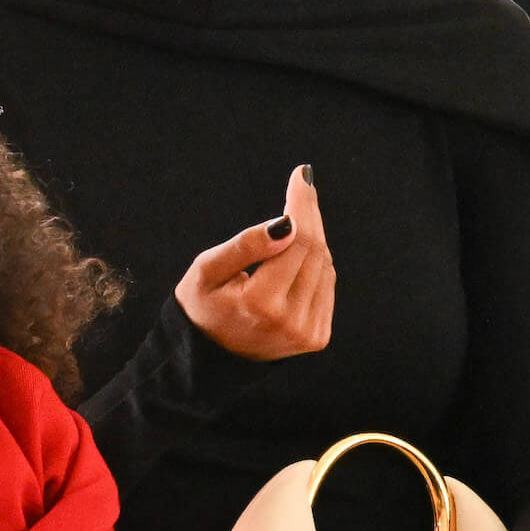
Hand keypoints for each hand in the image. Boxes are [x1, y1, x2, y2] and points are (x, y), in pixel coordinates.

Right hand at [175, 165, 332, 360]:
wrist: (211, 355)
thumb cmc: (203, 305)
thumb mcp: (207, 270)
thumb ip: (245, 245)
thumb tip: (287, 224)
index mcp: (261, 303)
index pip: (297, 240)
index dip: (301, 205)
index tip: (301, 175)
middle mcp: (291, 320)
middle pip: (315, 250)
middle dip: (308, 215)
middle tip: (300, 187)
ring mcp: (308, 332)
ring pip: (325, 266)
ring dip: (313, 238)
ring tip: (293, 221)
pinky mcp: (317, 337)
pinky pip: (326, 285)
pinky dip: (315, 263)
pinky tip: (296, 255)